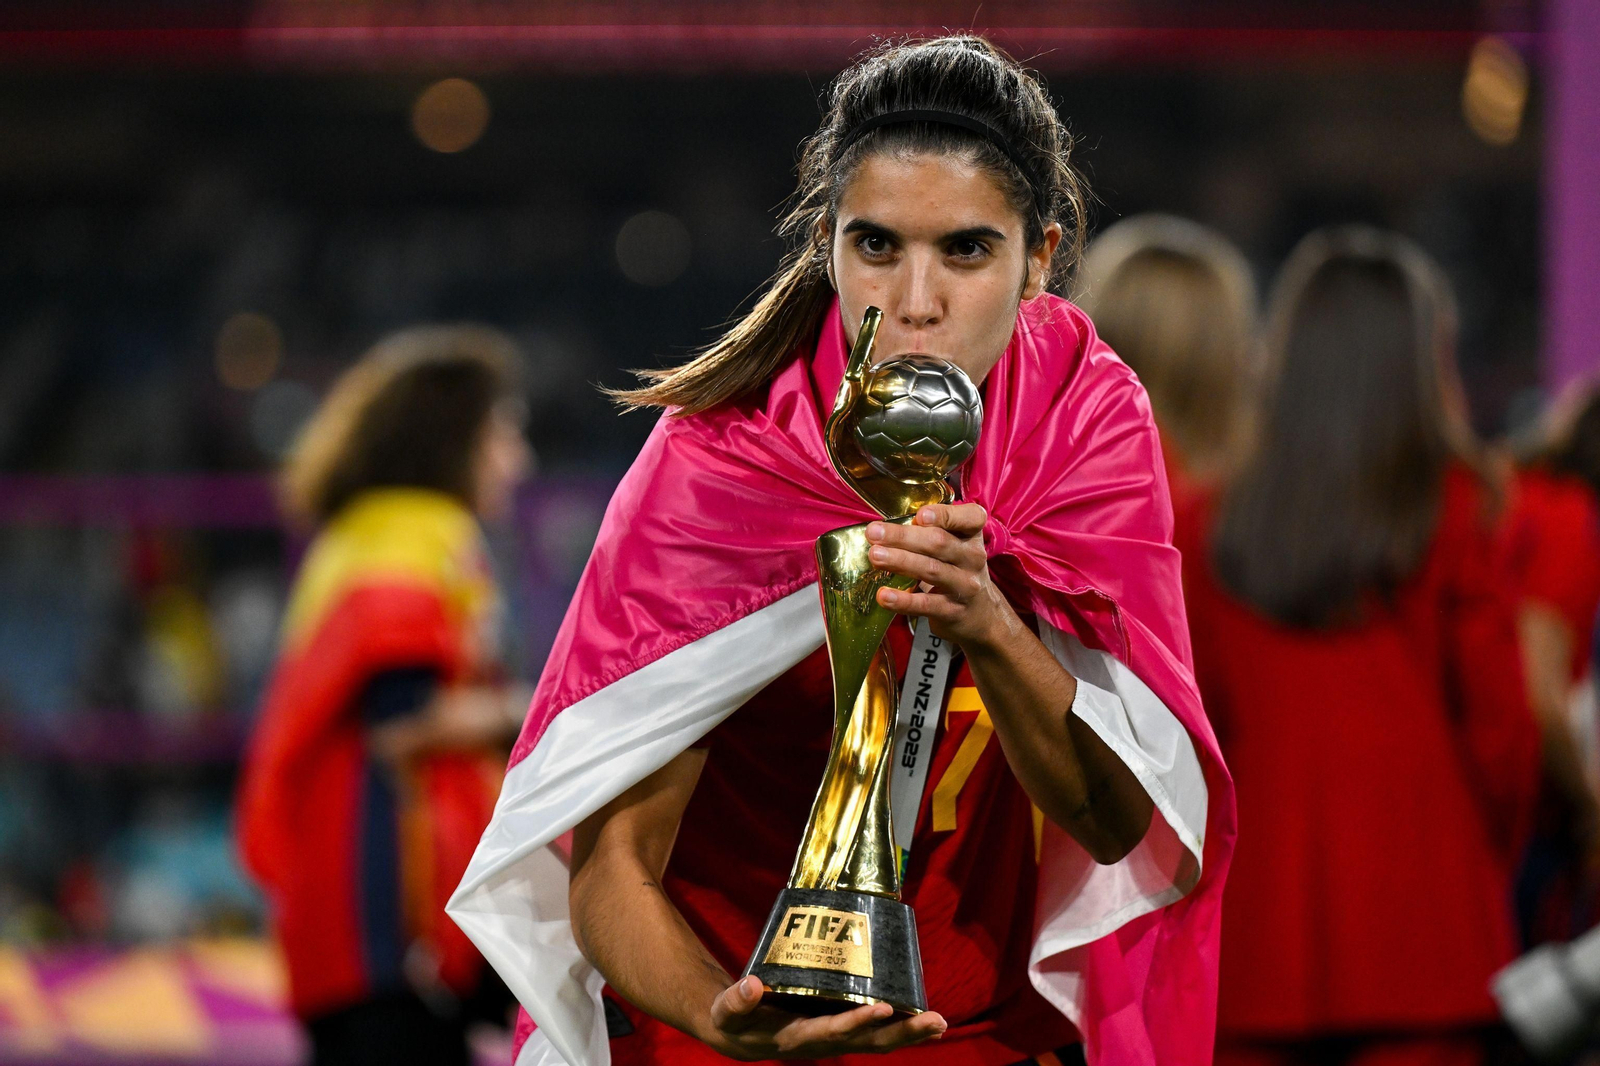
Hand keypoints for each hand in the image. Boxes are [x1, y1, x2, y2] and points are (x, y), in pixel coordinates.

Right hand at [703, 975, 945, 1059]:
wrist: (742, 1036)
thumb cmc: (735, 1019)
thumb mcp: (726, 1011)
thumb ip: (736, 1001)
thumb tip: (751, 986)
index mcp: (796, 1039)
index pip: (831, 1032)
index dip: (856, 1022)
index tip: (882, 1007)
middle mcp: (823, 1042)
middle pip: (868, 1043)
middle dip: (902, 1033)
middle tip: (936, 1022)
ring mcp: (836, 1038)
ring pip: (878, 1040)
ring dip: (910, 1033)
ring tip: (940, 1023)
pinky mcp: (842, 1028)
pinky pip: (876, 1031)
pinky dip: (901, 1026)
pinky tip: (926, 1020)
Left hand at [866, 503, 1009, 646]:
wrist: (981, 616)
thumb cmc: (956, 570)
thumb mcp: (954, 546)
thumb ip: (929, 533)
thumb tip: (885, 528)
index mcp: (972, 535)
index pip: (971, 518)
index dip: (946, 515)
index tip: (920, 516)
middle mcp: (973, 557)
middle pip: (939, 543)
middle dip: (903, 536)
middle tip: (874, 532)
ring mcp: (966, 586)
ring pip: (931, 570)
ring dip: (900, 561)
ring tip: (875, 556)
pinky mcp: (953, 611)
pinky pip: (925, 604)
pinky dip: (903, 600)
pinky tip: (883, 595)